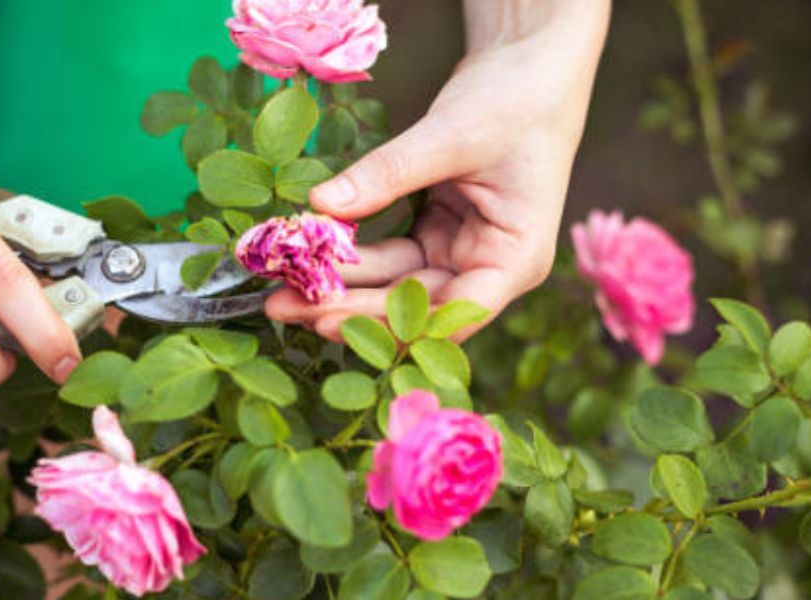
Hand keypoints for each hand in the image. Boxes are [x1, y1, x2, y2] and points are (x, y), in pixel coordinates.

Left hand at [265, 1, 609, 340]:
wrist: (530, 65)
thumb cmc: (515, 99)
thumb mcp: (450, 135)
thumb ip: (388, 174)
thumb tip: (321, 204)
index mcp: (516, 258)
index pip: (452, 312)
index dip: (390, 323)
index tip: (328, 322)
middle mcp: (489, 267)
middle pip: (415, 305)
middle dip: (349, 308)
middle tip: (283, 307)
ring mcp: (461, 253)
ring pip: (395, 284)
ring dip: (342, 286)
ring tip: (281, 291)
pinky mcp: (437, 234)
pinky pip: (389, 257)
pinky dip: (352, 257)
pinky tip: (308, 258)